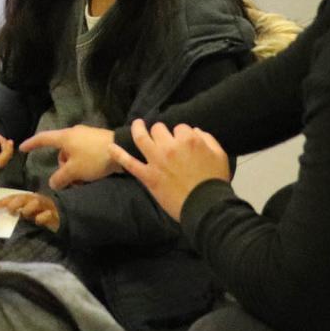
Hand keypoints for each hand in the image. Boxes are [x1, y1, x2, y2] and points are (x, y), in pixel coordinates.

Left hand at [0, 191, 60, 231]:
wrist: (63, 222)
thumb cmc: (42, 217)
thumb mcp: (28, 214)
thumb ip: (18, 212)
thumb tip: (3, 213)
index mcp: (29, 199)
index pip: (14, 197)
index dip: (2, 201)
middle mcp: (37, 200)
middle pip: (24, 197)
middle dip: (14, 203)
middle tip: (9, 210)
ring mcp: (46, 207)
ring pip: (36, 202)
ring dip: (27, 209)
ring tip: (24, 215)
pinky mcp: (54, 215)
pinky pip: (47, 214)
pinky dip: (41, 217)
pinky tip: (37, 221)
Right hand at [20, 125, 121, 189]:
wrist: (122, 148)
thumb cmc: (93, 157)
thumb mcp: (74, 170)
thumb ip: (60, 177)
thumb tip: (52, 183)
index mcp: (65, 137)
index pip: (43, 138)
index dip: (31, 144)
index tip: (22, 148)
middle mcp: (74, 133)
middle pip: (61, 152)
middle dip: (62, 167)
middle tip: (68, 182)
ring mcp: (86, 137)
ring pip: (73, 155)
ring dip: (74, 169)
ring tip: (82, 182)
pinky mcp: (97, 142)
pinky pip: (83, 155)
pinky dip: (82, 166)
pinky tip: (89, 176)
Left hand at [108, 120, 229, 221]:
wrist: (204, 206)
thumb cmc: (214, 181)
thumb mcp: (219, 154)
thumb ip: (207, 139)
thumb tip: (194, 131)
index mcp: (188, 139)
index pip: (180, 128)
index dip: (181, 134)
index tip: (182, 141)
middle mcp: (169, 146)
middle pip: (159, 129)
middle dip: (161, 131)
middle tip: (162, 138)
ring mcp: (156, 160)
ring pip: (141, 138)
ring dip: (137, 128)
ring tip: (136, 125)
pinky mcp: (147, 176)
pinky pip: (129, 163)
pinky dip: (118, 154)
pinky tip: (110, 147)